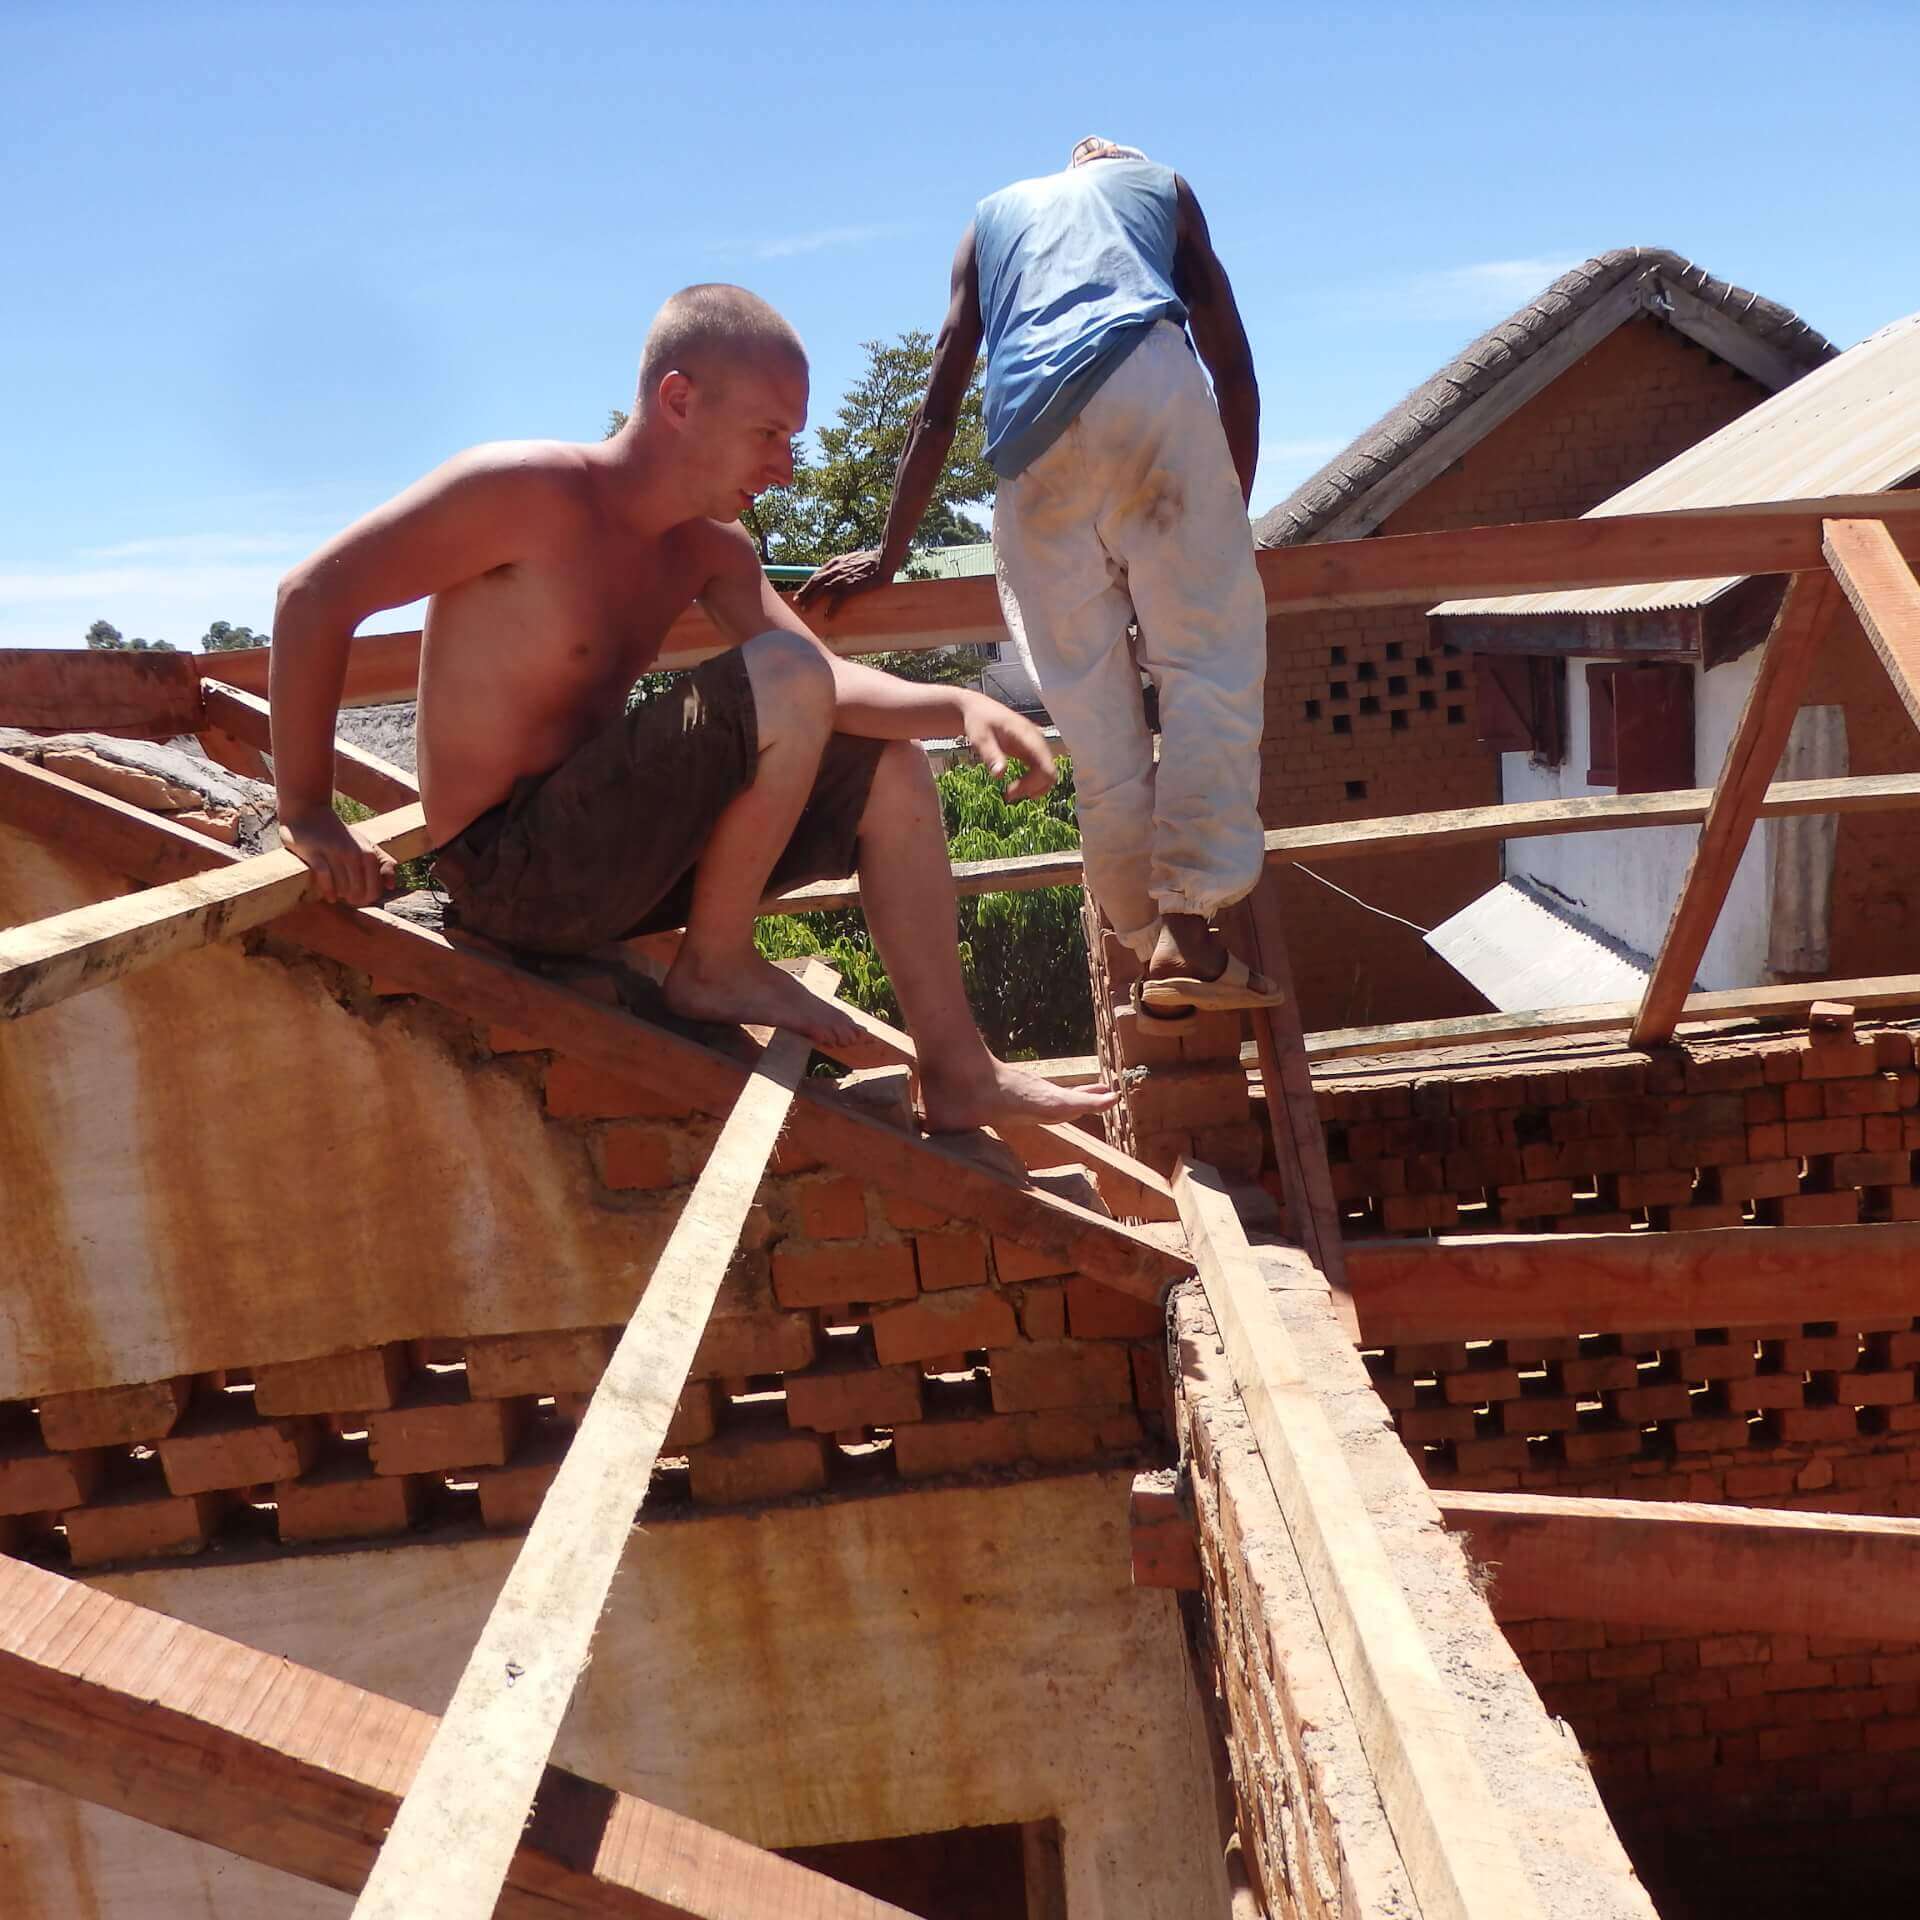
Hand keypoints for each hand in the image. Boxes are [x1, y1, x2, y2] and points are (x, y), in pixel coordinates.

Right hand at [279, 809, 397, 906]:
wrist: (310, 813)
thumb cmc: (341, 836)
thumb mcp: (367, 845)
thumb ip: (384, 863)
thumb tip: (391, 887)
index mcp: (369, 853)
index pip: (374, 890)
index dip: (367, 899)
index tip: (358, 899)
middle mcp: (354, 852)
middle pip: (358, 892)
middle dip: (353, 899)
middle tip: (346, 898)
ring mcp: (334, 852)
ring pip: (342, 887)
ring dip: (340, 896)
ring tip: (337, 895)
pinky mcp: (315, 853)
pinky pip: (325, 878)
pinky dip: (328, 891)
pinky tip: (328, 896)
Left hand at [793, 548, 890, 613]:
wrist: (882, 561)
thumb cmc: (871, 560)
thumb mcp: (851, 559)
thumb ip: (843, 565)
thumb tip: (840, 571)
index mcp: (835, 562)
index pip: (817, 574)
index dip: (809, 584)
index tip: (803, 591)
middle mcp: (835, 570)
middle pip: (814, 582)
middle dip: (804, 592)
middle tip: (796, 601)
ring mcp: (841, 579)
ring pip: (821, 591)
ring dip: (811, 601)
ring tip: (804, 609)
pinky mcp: (849, 588)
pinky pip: (837, 601)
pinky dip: (831, 610)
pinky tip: (827, 617)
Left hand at [966, 697, 1055, 801]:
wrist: (978, 710)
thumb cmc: (978, 722)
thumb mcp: (980, 738)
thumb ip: (991, 754)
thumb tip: (1000, 774)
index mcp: (1028, 735)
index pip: (1045, 765)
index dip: (1034, 784)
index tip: (1010, 791)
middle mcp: (1038, 740)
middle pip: (1049, 773)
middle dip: (1032, 788)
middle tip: (1008, 795)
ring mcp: (1036, 746)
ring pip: (1047, 774)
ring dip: (1033, 788)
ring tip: (1010, 793)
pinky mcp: (1032, 751)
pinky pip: (1041, 771)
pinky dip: (1032, 783)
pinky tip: (1016, 787)